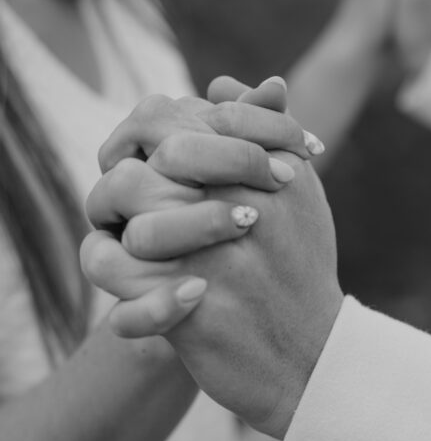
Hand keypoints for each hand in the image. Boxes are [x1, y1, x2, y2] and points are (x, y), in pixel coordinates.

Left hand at [83, 128, 342, 439]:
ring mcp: (212, 255)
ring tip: (121, 228)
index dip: (155, 125)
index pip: (193, 114)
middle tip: (125, 184)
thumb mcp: (299, 191)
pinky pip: (111, 265)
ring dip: (111, 211)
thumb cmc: (301, 265)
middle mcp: (242, 202)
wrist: (312, 357)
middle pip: (157, 148)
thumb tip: (219, 82)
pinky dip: (107, 263)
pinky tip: (123, 270)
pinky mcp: (185, 308)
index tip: (149, 149)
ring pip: (122, 196)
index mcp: (269, 168)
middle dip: (129, 160)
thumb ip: (265, 130)